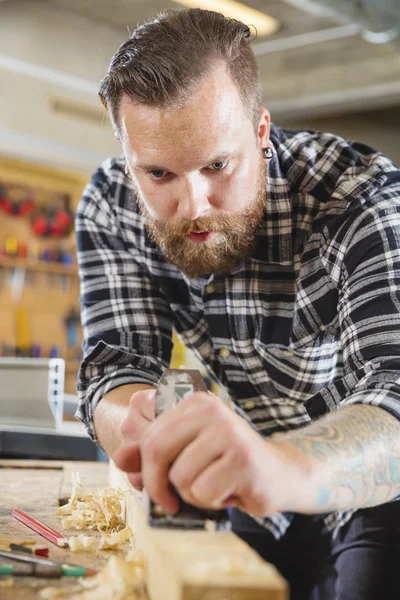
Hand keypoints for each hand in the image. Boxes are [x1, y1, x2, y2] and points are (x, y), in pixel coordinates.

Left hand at [114, 391, 291, 515]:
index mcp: (193, 403)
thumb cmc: (225, 464)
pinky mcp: (242, 459)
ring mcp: (228, 432)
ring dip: (192, 494)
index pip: (147, 435)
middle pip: (156, 450)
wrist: (279, 473)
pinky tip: (229, 491)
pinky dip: (211, 502)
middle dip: (158, 485)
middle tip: (170, 501)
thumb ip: (151, 455)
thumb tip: (119, 458)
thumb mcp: (185, 454)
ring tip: (214, 485)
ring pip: (179, 476)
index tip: (155, 483)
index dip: (144, 467)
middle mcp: (210, 410)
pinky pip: (203, 492)